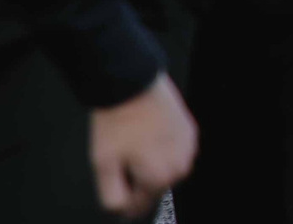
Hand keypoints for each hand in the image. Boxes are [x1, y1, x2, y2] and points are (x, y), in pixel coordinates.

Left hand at [88, 73, 197, 217]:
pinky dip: (161, 146)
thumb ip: (112, 196)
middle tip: (122, 157)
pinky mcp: (189, 129)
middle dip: (138, 177)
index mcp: (160, 178)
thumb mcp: (103, 165)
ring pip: (165, 167)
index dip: (124, 197)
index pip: (140, 205)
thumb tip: (121, 209)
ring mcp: (187, 146)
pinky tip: (146, 132)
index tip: (117, 185)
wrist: (132, 82)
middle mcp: (180, 165)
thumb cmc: (118, 120)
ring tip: (134, 142)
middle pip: (154, 186)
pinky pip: (174, 149)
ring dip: (151, 161)